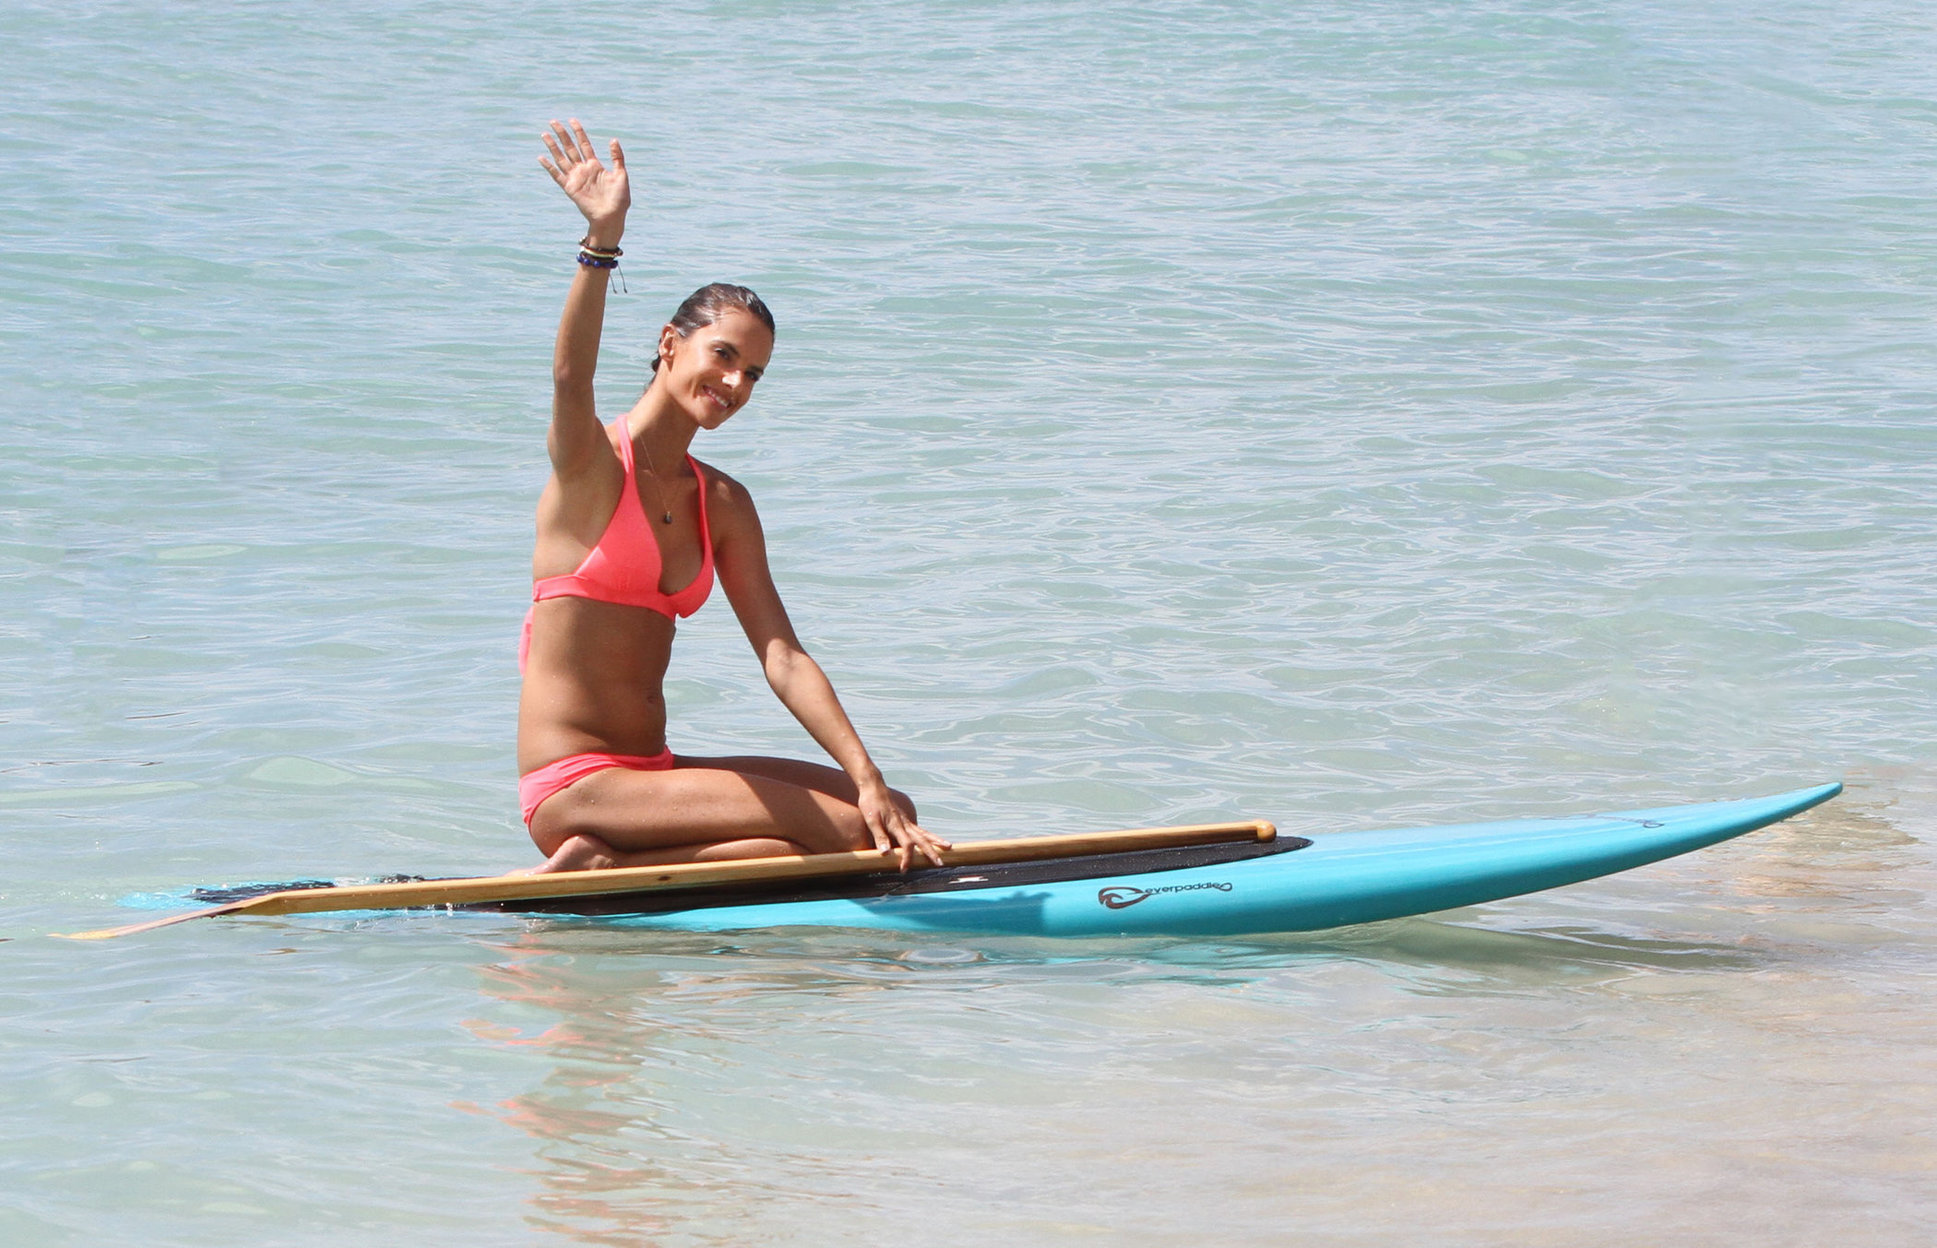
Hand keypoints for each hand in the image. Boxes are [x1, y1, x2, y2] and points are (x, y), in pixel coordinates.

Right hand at [539, 119, 628, 241]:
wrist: (611, 217)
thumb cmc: (619, 199)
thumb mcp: (621, 174)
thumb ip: (617, 157)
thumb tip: (613, 139)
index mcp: (595, 166)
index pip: (584, 144)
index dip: (578, 132)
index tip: (572, 120)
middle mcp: (583, 170)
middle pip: (570, 148)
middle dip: (562, 134)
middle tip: (553, 121)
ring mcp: (576, 178)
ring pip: (561, 158)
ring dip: (552, 146)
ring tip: (544, 134)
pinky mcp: (570, 188)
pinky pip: (557, 175)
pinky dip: (548, 167)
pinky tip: (541, 157)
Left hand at [858, 783, 951, 870]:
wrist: (873, 787)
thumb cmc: (870, 803)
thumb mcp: (871, 821)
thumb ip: (879, 837)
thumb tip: (886, 853)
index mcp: (897, 825)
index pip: (907, 845)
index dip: (907, 858)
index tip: (904, 870)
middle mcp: (905, 824)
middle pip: (922, 840)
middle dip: (932, 853)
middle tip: (941, 864)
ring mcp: (906, 821)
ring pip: (925, 833)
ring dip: (936, 841)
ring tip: (949, 847)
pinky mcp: (905, 819)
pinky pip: (920, 829)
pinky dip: (929, 835)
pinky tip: (933, 839)